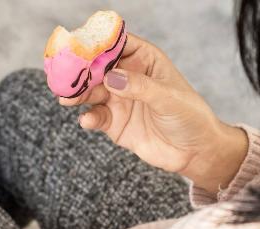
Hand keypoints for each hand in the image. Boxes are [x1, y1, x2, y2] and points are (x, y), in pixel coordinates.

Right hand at [60, 34, 247, 194]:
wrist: (194, 152)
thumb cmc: (191, 117)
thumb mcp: (169, 98)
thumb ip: (141, 87)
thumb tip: (111, 77)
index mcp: (145, 61)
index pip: (119, 46)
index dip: (100, 45)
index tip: (82, 49)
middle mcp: (128, 78)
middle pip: (99, 69)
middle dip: (82, 72)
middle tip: (65, 76)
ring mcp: (119, 100)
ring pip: (92, 92)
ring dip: (78, 94)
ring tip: (66, 98)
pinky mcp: (114, 122)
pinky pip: (96, 116)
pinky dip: (88, 118)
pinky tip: (87, 120)